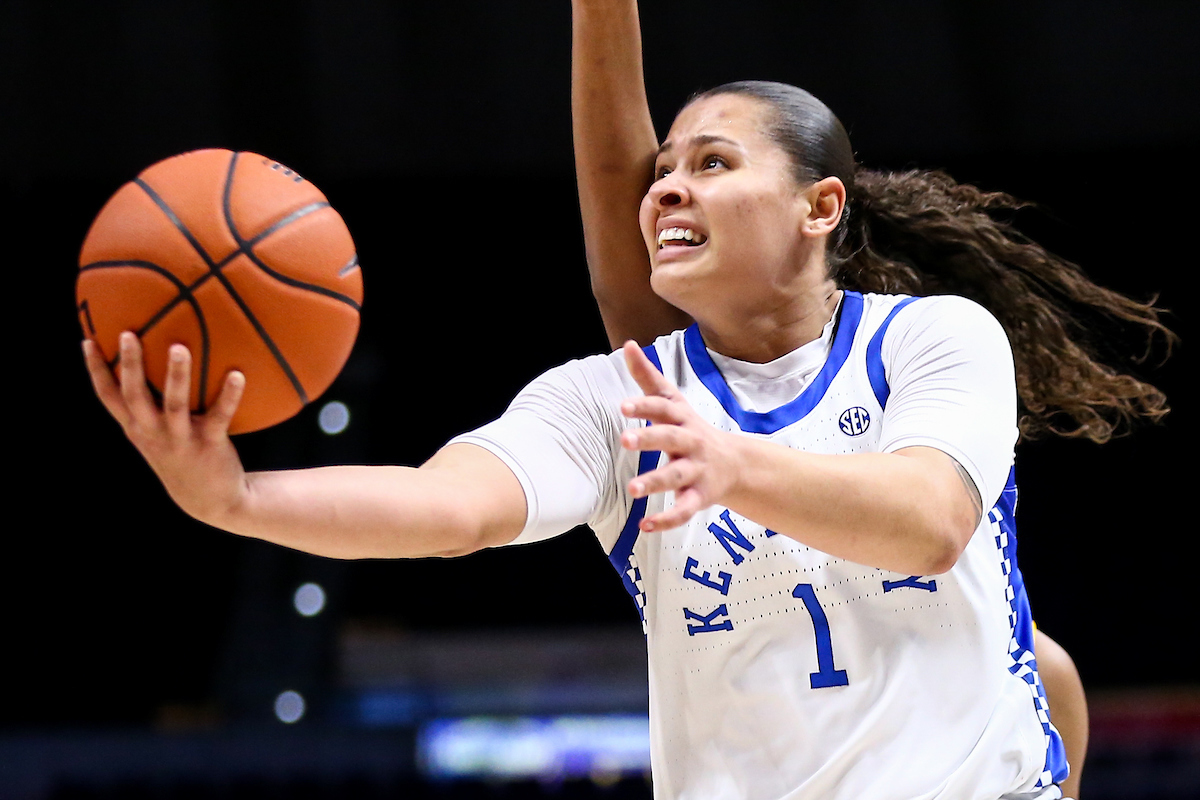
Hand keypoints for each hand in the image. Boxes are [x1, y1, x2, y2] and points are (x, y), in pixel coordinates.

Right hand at [83, 332, 248, 526]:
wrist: (210, 500)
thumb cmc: (182, 455)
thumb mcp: (157, 435)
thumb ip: (149, 408)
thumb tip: (152, 363)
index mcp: (137, 428)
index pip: (109, 397)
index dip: (96, 371)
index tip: (88, 340)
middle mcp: (153, 433)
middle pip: (135, 396)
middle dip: (131, 365)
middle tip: (128, 334)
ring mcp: (181, 440)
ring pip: (174, 405)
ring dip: (176, 376)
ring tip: (179, 348)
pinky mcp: (210, 444)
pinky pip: (220, 416)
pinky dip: (229, 395)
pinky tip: (237, 374)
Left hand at [619, 341, 738, 531]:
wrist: (735, 464)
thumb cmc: (691, 428)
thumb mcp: (673, 401)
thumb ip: (648, 376)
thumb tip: (627, 344)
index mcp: (682, 419)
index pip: (663, 408)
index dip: (644, 407)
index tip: (622, 406)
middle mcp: (690, 443)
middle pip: (671, 439)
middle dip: (649, 439)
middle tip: (624, 441)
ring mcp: (696, 471)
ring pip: (676, 477)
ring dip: (655, 482)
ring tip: (632, 489)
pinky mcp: (699, 497)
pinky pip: (683, 510)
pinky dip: (666, 520)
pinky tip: (644, 526)